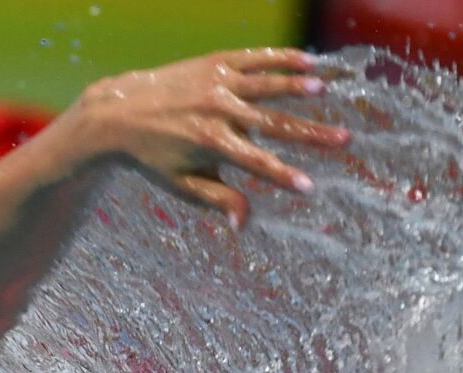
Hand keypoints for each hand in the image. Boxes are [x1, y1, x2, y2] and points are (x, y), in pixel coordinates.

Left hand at [67, 48, 350, 227]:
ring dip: (298, 86)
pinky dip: (281, 59)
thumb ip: (217, 198)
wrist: (119, 112)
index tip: (309, 187)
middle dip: (311, 133)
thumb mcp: (182, 183)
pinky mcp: (215, 63)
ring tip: (327, 89)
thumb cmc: (153, 155)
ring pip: (267, 84)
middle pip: (274, 123)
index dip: (283, 176)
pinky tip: (308, 61)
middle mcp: (218, 110)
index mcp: (211, 142)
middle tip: (344, 139)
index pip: (256, 163)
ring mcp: (217, 82)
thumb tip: (245, 224)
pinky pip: (254, 59)